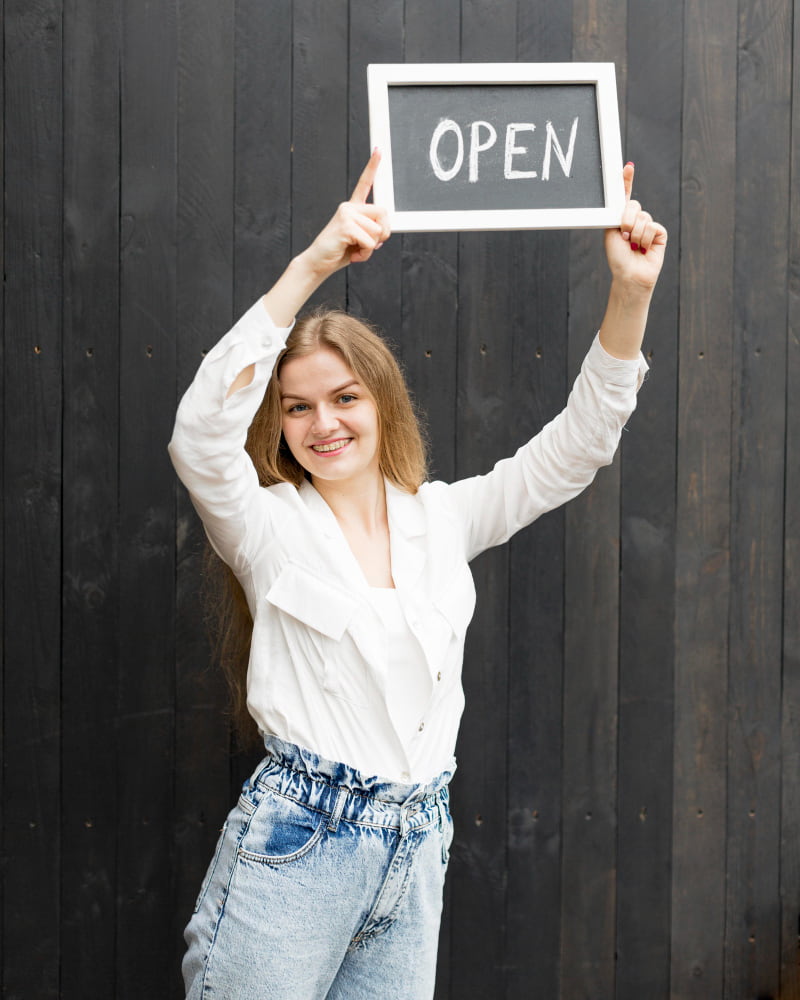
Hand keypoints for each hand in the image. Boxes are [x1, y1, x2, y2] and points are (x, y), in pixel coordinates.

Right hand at [302, 149, 391, 277]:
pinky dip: (365, 253)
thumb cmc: (340, 252)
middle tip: (370, 245)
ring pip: (377, 230)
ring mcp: (347, 214)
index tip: (379, 150)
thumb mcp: (360, 240)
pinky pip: (369, 241)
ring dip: (371, 247)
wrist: (319, 262)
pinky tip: (353, 254)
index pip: (364, 184)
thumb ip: (372, 232)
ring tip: (356, 250)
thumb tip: (383, 231)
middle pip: (383, 212)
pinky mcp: (346, 225)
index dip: (372, 167)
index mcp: (353, 208)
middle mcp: (350, 207)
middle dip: (383, 233)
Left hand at [604, 163, 667, 291]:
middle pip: (634, 206)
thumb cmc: (617, 257)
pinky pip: (653, 227)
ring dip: (635, 235)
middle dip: (627, 221)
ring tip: (633, 247)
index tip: (628, 167)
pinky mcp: (660, 233)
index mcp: (622, 218)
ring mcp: (648, 226)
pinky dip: (645, 239)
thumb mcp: (611, 232)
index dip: (627, 181)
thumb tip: (623, 200)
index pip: (626, 196)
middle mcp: (636, 220)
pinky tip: (644, 248)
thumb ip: (617, 215)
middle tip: (624, 237)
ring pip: (643, 218)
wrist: (629, 274)